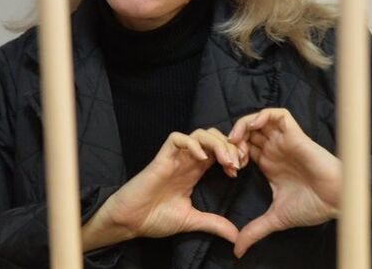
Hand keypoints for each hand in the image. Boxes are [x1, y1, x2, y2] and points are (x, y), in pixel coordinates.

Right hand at [82, 128, 241, 250]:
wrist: (131, 222)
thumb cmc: (155, 218)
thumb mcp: (192, 220)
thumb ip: (214, 223)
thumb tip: (236, 236)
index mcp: (195, 171)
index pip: (219, 150)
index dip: (233, 153)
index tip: (241, 168)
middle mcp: (187, 161)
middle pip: (213, 137)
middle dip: (229, 145)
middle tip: (237, 163)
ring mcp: (174, 158)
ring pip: (199, 134)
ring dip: (216, 143)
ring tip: (225, 161)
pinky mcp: (161, 158)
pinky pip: (176, 139)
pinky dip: (192, 143)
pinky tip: (202, 158)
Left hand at [227, 108, 341, 257]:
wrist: (336, 200)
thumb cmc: (312, 206)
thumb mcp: (276, 218)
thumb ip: (255, 230)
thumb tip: (238, 251)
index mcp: (269, 164)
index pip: (243, 149)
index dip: (230, 155)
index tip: (229, 170)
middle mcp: (275, 150)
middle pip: (247, 133)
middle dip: (233, 140)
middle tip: (229, 155)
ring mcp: (284, 141)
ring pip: (258, 120)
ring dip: (243, 126)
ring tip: (236, 140)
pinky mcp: (294, 133)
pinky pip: (276, 114)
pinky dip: (262, 116)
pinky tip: (253, 129)